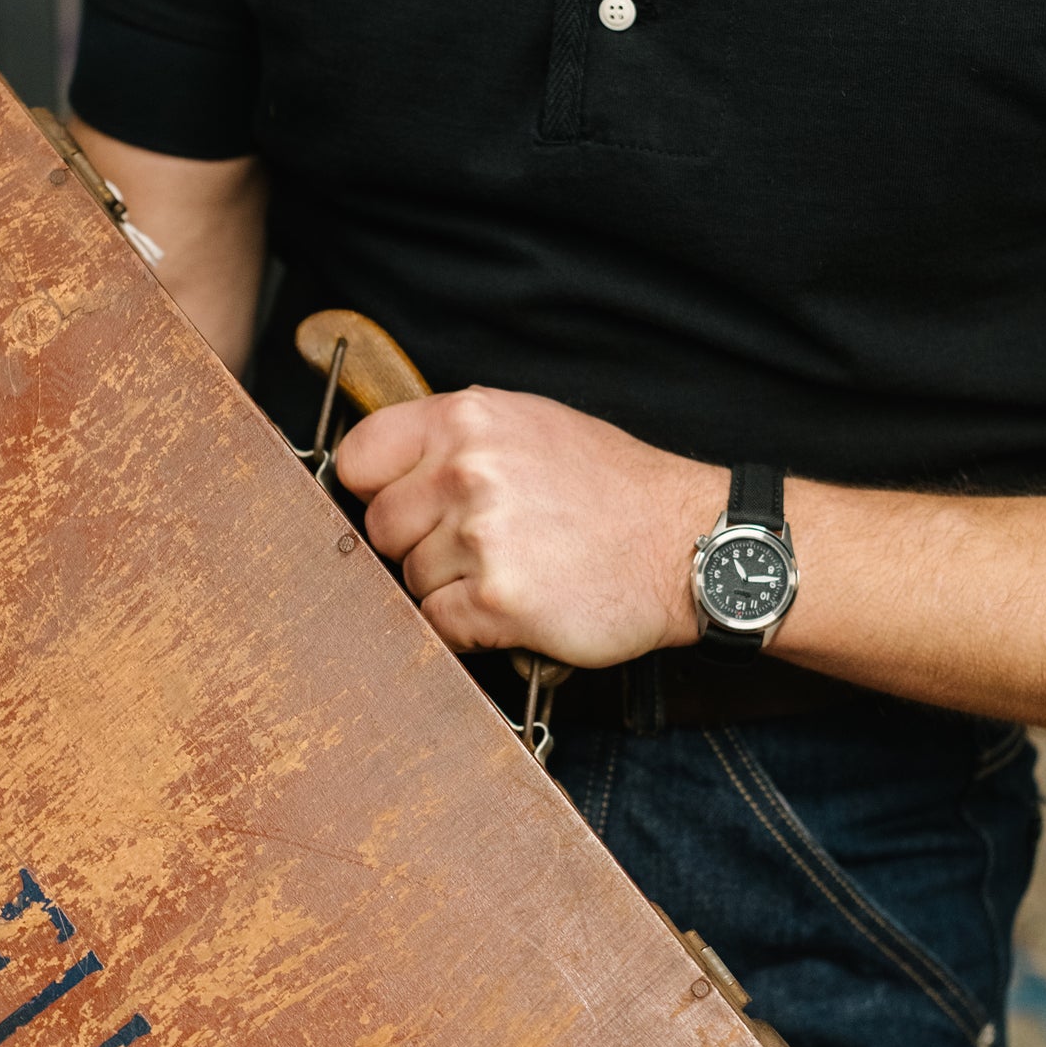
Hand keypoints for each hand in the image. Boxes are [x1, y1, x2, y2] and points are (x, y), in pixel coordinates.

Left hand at [336, 388, 725, 664]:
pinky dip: (467, 627)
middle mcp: (467, 471)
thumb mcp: (535, 425)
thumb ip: (458, 438)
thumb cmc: (614, 490)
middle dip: (417, 544)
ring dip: (448, 588)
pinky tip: (511, 607)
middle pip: (381, 527)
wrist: (685, 544)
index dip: (375, 489)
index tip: (399, 506)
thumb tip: (388, 467)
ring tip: (510, 572)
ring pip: (410, 579)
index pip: (360, 457)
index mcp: (468, 419)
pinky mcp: (496, 599)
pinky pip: (438, 625)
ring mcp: (481, 536)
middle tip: (475, 547)